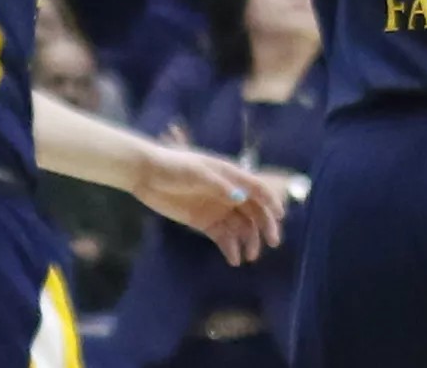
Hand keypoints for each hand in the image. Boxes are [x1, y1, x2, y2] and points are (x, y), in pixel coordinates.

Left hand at [131, 141, 283, 265]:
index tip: (281, 217)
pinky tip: (233, 259)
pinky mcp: (205, 222)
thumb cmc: (173, 167)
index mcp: (229, 176)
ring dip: (249, 241)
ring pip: (241, 227)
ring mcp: (217, 208)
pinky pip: (224, 237)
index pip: (257, 188)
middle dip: (265, 226)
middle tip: (271, 243)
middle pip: (254, 211)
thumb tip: (241, 198)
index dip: (271, 201)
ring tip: (248, 256)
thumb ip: (219, 185)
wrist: (146, 175)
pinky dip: (231, 248)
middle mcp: (228, 193)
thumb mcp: (196, 172)